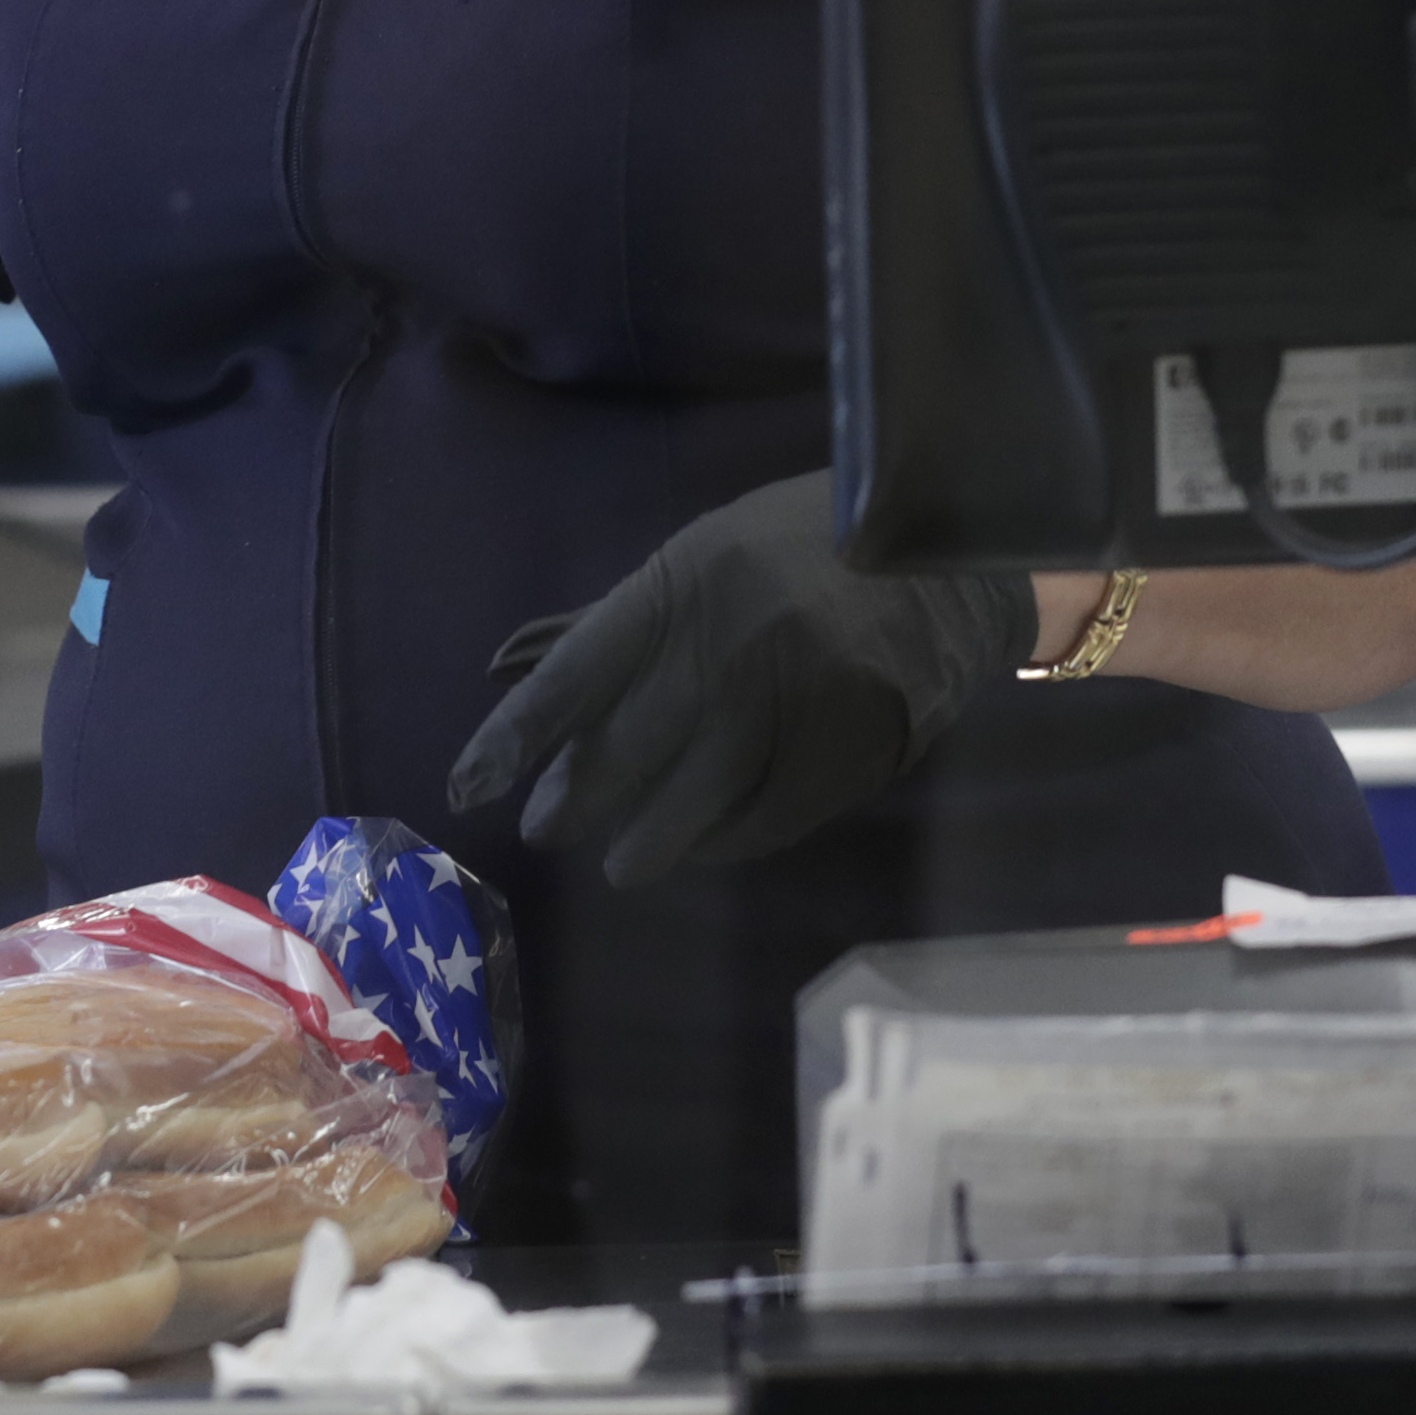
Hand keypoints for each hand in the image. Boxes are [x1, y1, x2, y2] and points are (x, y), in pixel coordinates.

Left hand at [444, 473, 1034, 887]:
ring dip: (647, 841)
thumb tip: (513, 664)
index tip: (467, 783)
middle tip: (546, 829)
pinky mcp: (846, 747)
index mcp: (680, 583)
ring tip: (624, 862)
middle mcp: (728, 641)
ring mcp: (791, 698)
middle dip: (575, 799)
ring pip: (693, 799)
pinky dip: (729, 842)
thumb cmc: (803, 552)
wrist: (948, 563)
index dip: (516, 734)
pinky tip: (708, 846)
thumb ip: (619, 621)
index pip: (575, 672)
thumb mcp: (704, 556)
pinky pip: (767, 818)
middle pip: (626, 747)